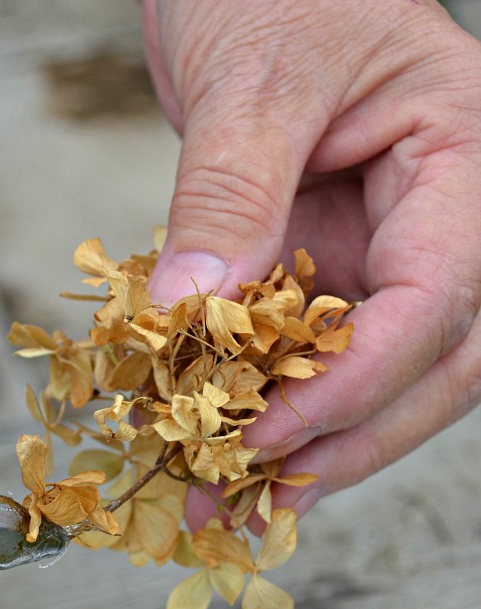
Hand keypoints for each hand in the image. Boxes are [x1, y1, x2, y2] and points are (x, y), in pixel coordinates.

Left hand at [142, 0, 480, 521]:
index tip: (268, 433)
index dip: (355, 383)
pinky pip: (318, 353)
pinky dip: (277, 404)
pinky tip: (230, 445)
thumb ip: (229, 196)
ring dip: (313, 445)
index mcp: (461, 164)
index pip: (436, 299)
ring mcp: (385, 252)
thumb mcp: (251, 79)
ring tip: (235, 495)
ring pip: (382, 377)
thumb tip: (189, 316)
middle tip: (256, 495)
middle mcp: (440, 222)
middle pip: (432, 367)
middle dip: (345, 442)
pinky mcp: (331, 270)